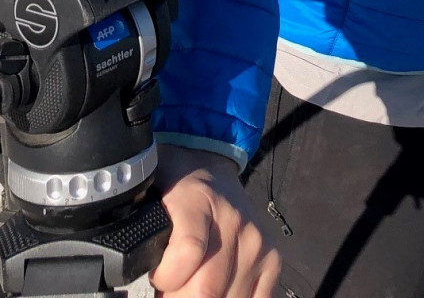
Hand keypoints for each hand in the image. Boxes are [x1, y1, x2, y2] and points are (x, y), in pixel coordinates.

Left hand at [151, 145, 280, 297]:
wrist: (208, 167)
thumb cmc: (171, 189)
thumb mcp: (146, 199)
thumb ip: (136, 232)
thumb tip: (124, 266)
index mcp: (197, 200)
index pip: (187, 253)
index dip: (165, 277)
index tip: (156, 275)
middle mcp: (233, 220)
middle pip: (206, 290)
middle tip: (170, 289)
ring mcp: (256, 240)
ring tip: (191, 285)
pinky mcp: (271, 256)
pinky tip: (219, 290)